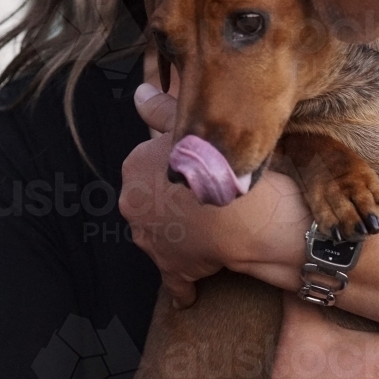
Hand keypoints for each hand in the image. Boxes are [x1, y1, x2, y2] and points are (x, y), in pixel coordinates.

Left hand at [120, 84, 308, 306]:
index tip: (195, 165)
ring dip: (179, 234)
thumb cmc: (220, 164)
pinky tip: (194, 286)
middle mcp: (131, 205)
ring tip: (208, 229)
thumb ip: (160, 109)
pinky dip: (185, 282)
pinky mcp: (170, 270)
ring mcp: (149, 241)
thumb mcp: (190, 128)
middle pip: (150, 199)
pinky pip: (175, 279)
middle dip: (170, 200)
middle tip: (203, 195)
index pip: (148, 161)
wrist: (247, 214)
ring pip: (161, 235)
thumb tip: (138, 92)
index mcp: (133, 168)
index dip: (174, 162)